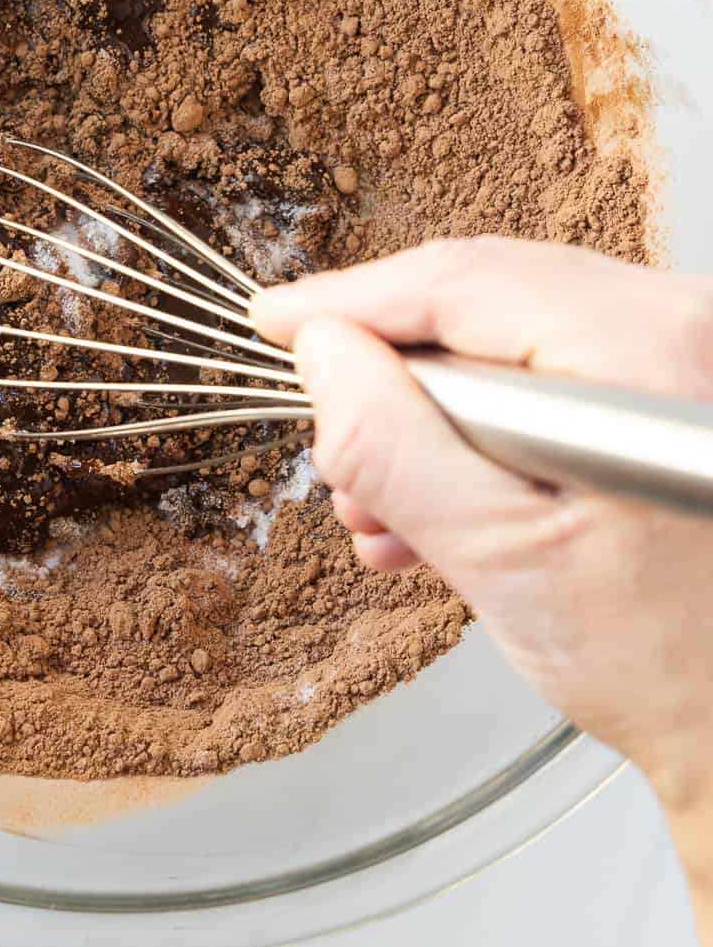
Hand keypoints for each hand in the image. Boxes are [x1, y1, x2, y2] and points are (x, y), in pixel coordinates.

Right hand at [250, 239, 712, 817]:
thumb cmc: (674, 665)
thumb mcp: (499, 556)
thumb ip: (394, 445)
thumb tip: (322, 356)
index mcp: (649, 345)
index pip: (459, 282)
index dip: (349, 303)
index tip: (276, 323)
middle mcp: (683, 325)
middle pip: (486, 303)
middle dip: (391, 378)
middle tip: (328, 442)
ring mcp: (687, 357)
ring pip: (513, 343)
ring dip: (433, 420)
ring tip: (380, 507)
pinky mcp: (676, 396)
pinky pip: (558, 378)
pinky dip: (489, 434)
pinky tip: (441, 508)